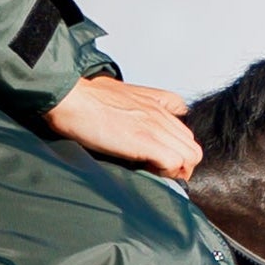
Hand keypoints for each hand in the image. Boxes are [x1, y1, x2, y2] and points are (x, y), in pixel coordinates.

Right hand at [47, 73, 203, 181]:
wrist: (72, 97)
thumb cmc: (86, 97)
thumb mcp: (121, 91)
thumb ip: (137, 102)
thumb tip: (133, 119)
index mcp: (156, 102)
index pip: (185, 131)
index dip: (177, 149)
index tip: (161, 158)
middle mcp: (160, 114)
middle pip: (192, 146)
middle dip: (180, 165)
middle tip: (158, 172)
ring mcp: (155, 127)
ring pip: (190, 156)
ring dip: (175, 170)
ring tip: (153, 173)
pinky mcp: (145, 141)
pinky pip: (174, 163)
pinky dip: (166, 173)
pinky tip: (147, 171)